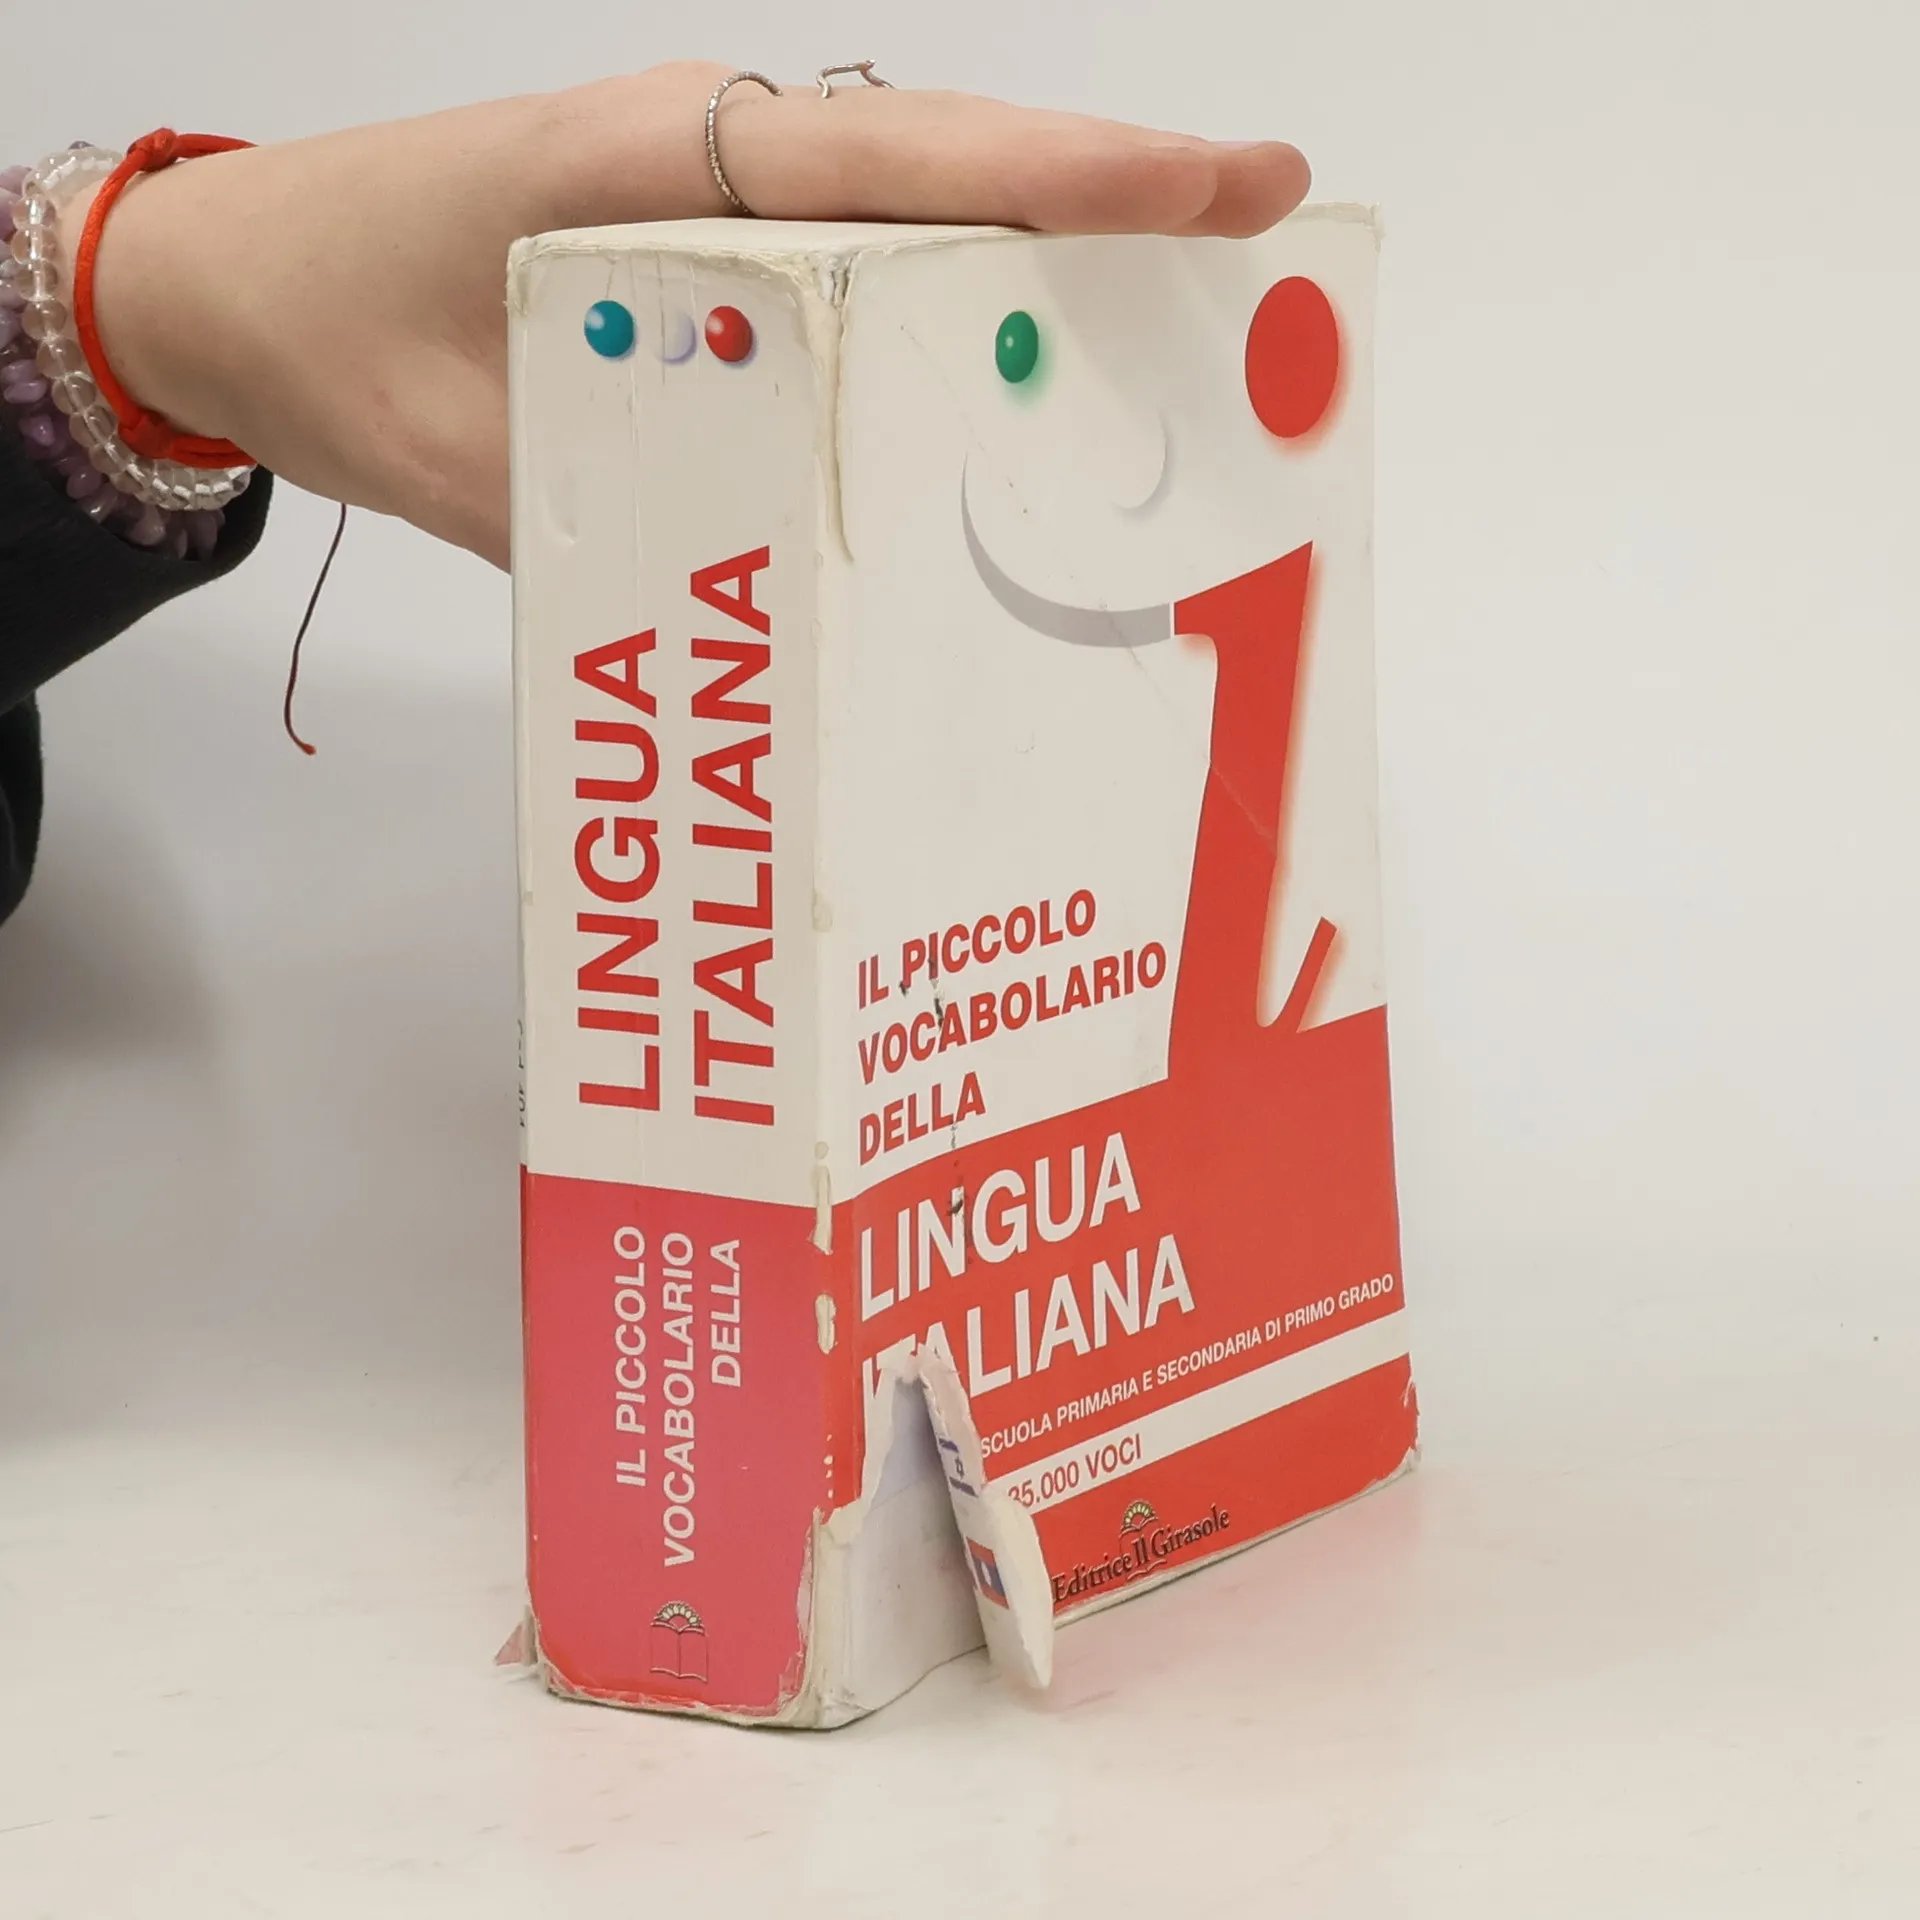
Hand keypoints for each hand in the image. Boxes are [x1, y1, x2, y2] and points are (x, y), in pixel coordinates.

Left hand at [62, 64, 1310, 567]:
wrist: (242, 291)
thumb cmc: (339, 335)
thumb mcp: (480, 450)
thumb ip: (635, 492)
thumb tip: (784, 570)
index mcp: (659, 166)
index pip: (906, 159)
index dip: (1076, 176)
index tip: (1226, 182)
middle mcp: (707, 159)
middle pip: (946, 164)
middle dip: (1107, 202)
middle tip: (1261, 242)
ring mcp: (710, 196)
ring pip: (909, 209)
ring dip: (1035, 258)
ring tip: (1168, 324)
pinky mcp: (701, 249)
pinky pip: (848, 258)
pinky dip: (939, 304)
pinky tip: (996, 376)